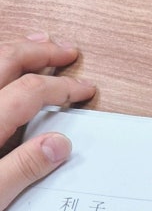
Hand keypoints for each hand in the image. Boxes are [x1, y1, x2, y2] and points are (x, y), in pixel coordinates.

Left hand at [0, 33, 95, 210]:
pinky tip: (0, 68)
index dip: (62, 87)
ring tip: (37, 42)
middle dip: (41, 52)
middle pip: (7, 60)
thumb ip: (23, 168)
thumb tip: (59, 145)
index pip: (31, 91)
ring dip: (14, 48)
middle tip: (67, 51)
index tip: (84, 89)